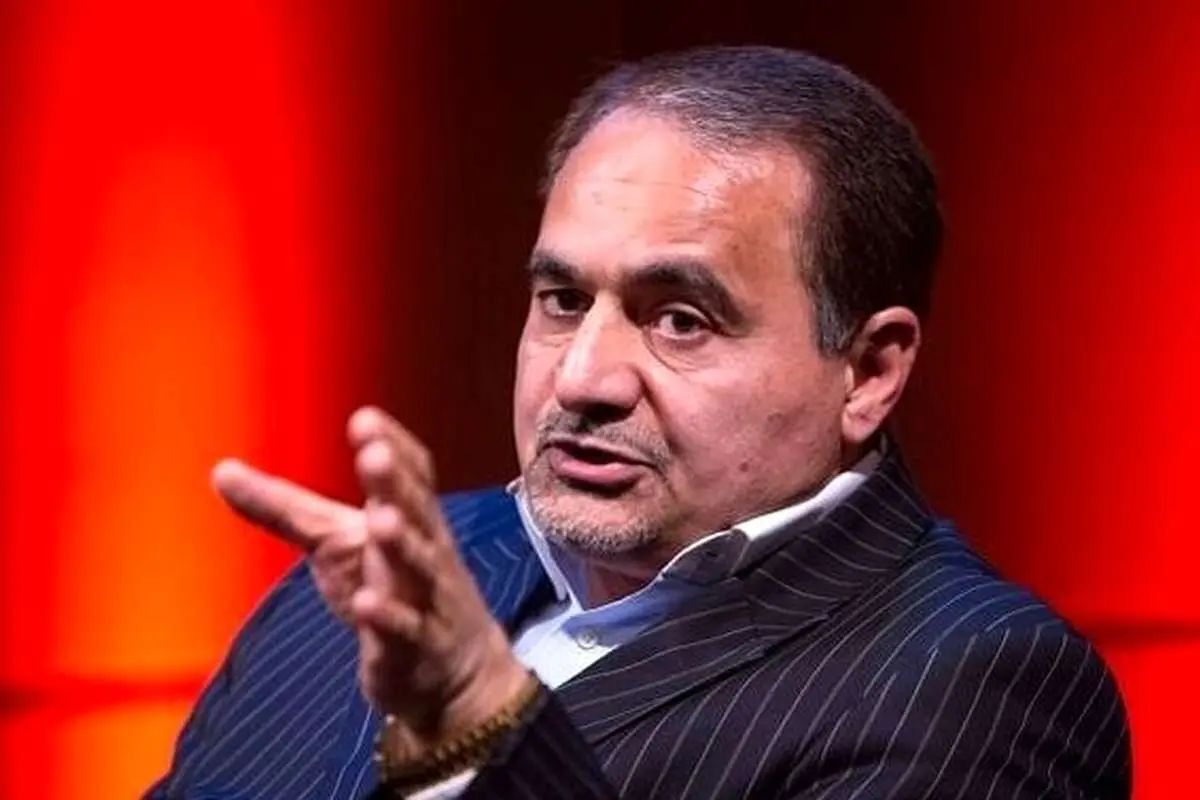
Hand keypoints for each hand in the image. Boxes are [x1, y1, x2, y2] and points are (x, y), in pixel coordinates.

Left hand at [212, 406, 527, 746]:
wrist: (451, 667)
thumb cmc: (390, 586)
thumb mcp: (335, 542)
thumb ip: (285, 508)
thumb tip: (219, 469)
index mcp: (410, 517)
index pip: (412, 475)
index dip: (394, 447)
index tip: (366, 419)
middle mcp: (424, 549)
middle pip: (416, 511)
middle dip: (396, 483)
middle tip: (375, 455)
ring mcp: (426, 597)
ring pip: (418, 566)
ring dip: (402, 543)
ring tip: (381, 519)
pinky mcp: (416, 645)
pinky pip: (405, 629)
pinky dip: (388, 616)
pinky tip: (365, 603)